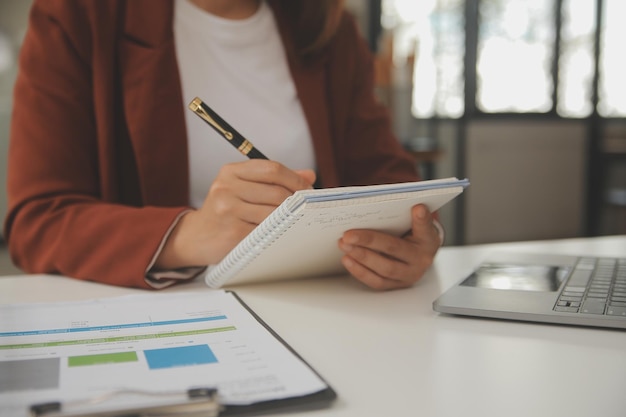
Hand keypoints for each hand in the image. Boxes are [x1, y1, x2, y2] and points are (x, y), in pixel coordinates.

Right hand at [156, 160, 315, 268]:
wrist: (195, 237)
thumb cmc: (225, 211)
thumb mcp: (243, 188)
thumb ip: (274, 180)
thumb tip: (309, 175)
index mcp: (230, 172)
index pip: (272, 169)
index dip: (295, 179)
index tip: (307, 189)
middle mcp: (226, 187)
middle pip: (276, 191)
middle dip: (297, 201)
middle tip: (307, 209)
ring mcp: (227, 210)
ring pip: (274, 212)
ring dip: (289, 218)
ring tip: (295, 221)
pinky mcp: (232, 232)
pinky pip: (266, 230)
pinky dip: (277, 232)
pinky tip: (279, 233)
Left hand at [338, 204, 440, 289]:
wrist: (419, 257)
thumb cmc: (413, 236)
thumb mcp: (416, 223)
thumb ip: (408, 214)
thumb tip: (407, 205)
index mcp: (428, 240)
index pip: (425, 228)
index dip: (422, 220)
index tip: (418, 208)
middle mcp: (421, 260)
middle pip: (394, 249)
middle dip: (369, 241)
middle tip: (348, 235)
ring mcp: (408, 275)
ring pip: (384, 268)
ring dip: (361, 257)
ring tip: (344, 245)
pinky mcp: (396, 285)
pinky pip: (377, 281)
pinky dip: (360, 271)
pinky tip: (347, 259)